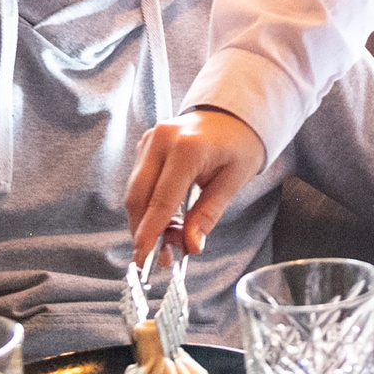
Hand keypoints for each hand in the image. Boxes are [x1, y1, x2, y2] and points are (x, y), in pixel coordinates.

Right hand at [125, 108, 267, 262]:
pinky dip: (147, 205)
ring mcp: (150, 140)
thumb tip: (190, 246)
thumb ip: (208, 214)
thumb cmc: (239, 146)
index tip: (143, 259)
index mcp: (187, 148)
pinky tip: (164, 220)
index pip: (162, 199)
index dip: (150, 233)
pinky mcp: (145, 145)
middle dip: (143, 231)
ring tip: (166, 242)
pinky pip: (138, 182)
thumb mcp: (233, 182)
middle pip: (139, 196)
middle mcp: (162, 140)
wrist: (232, 115)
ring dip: (144, 221)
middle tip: (157, 258)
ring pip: (134, 191)